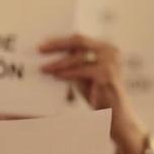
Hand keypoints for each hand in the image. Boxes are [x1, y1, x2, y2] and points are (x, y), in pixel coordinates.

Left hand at [39, 34, 143, 153]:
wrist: (114, 114)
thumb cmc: (96, 94)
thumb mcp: (83, 73)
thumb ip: (72, 62)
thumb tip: (49, 53)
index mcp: (106, 47)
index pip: (80, 38)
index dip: (60, 39)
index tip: (43, 42)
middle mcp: (111, 50)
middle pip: (79, 41)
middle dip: (57, 45)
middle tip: (40, 49)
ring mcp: (110, 61)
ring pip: (78, 56)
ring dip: (58, 62)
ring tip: (43, 67)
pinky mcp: (106, 74)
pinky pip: (81, 70)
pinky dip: (67, 73)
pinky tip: (55, 76)